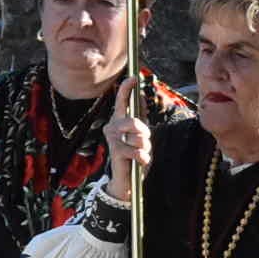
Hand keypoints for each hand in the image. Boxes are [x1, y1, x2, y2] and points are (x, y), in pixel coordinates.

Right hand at [104, 73, 153, 200]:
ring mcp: (113, 139)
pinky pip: (139, 151)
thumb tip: (141, 97)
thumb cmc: (135, 155)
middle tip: (144, 142)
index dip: (127, 89)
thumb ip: (140, 119)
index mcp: (119, 121)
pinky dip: (144, 158)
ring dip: (146, 148)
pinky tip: (138, 163)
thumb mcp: (141, 136)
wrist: (127, 180)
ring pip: (140, 137)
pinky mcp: (115, 152)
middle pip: (135, 121)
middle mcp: (112, 127)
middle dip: (145, 133)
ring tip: (140, 154)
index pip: (122, 102)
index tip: (134, 77)